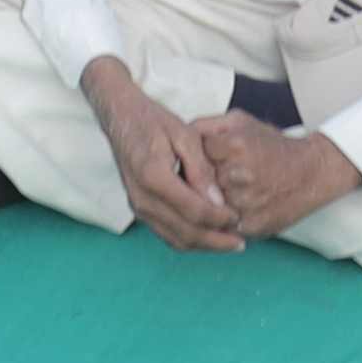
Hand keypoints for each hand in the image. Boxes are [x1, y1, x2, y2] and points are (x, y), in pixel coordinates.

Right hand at [88, 64, 247, 248]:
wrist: (120, 117)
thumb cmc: (154, 120)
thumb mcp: (185, 135)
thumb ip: (201, 170)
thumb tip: (219, 202)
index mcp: (154, 177)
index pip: (194, 210)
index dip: (220, 219)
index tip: (239, 218)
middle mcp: (142, 198)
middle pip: (185, 233)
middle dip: (215, 241)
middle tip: (240, 242)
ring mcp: (138, 207)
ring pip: (175, 239)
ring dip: (203, 245)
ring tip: (228, 242)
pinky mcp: (139, 209)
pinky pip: (166, 234)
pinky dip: (189, 240)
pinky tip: (207, 236)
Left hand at [185, 110, 361, 242]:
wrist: (312, 172)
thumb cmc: (272, 145)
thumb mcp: (240, 121)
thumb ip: (206, 125)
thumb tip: (177, 134)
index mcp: (235, 146)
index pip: (193, 155)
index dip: (194, 159)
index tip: (200, 159)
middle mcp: (240, 175)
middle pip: (198, 184)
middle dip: (200, 182)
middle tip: (210, 179)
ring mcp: (247, 204)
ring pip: (208, 208)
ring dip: (209, 204)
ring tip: (224, 193)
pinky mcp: (253, 226)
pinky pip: (223, 227)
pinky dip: (223, 221)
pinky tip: (232, 208)